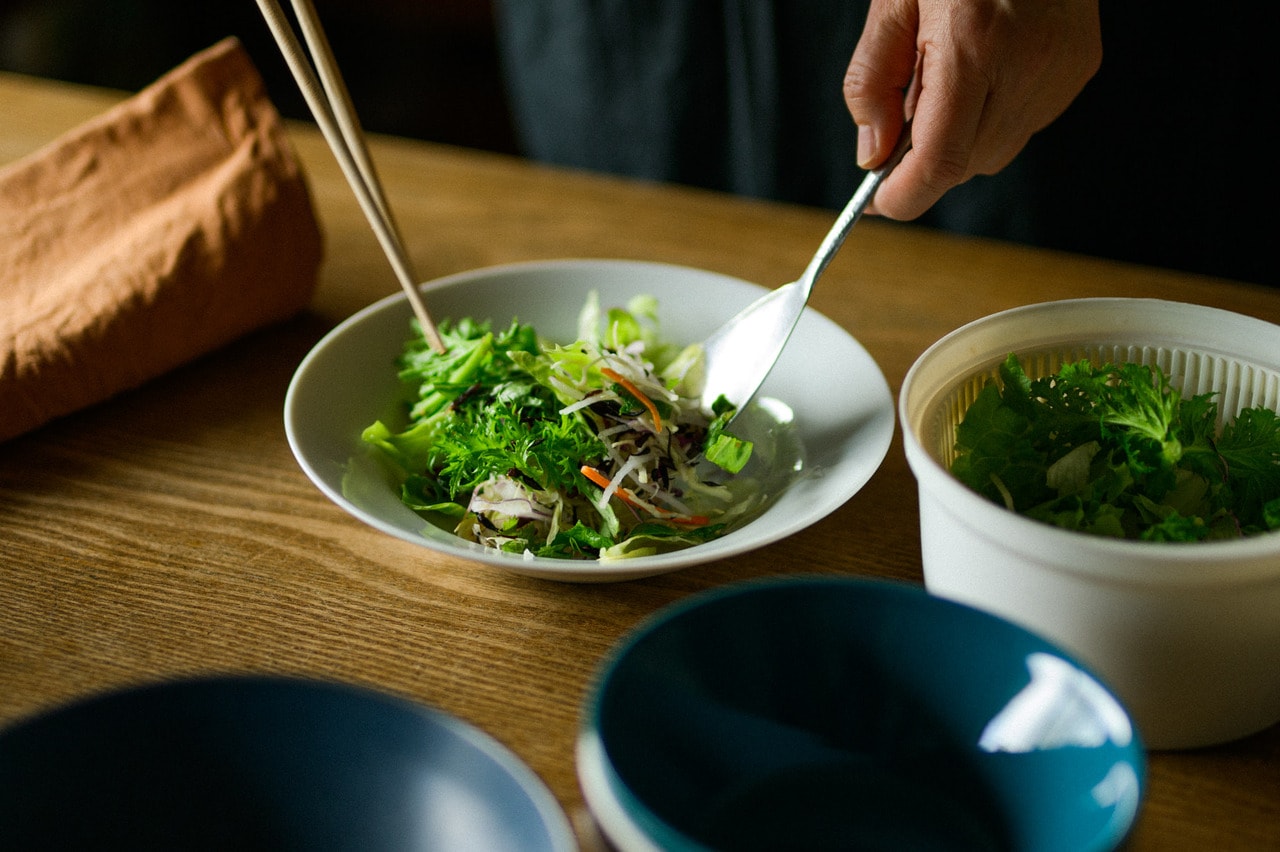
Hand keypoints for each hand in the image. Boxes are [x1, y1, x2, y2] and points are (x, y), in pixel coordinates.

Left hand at [844, 0, 1101, 219]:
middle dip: (926, 156)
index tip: (877, 201)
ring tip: (951, 73)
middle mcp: (1027, 63)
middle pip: (965, 164)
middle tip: (903, 114)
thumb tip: (872, 153)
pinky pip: (1025, 123)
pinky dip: (993, 115)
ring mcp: (1061, 70)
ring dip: (960, 136)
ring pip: (996, 151)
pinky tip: (985, 68)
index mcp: (973, 43)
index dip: (904, 195)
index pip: (940, 160)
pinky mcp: (1081, 67)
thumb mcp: (894, 2)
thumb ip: (872, 81)